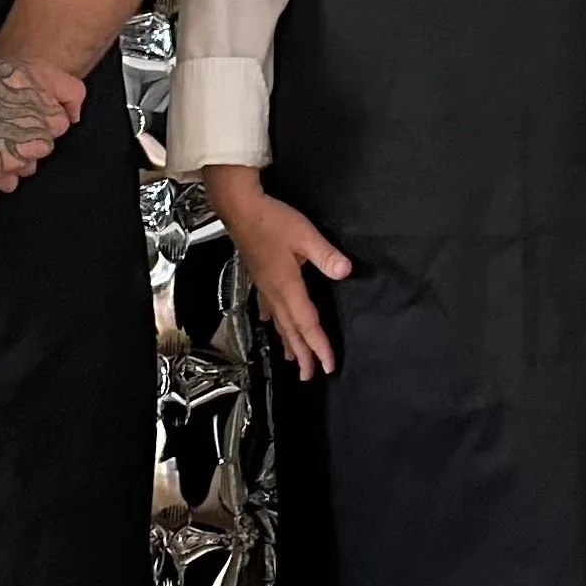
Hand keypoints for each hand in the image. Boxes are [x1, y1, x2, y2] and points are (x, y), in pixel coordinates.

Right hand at [0, 57, 83, 184]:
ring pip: (26, 167)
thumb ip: (72, 92)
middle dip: (30, 137)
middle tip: (10, 122)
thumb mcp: (45, 71)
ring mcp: (15, 159)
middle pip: (42, 148)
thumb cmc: (0, 76)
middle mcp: (37, 143)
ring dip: (17, 155)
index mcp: (52, 121)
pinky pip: (8, 183)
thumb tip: (75, 117)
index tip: (27, 109)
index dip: (43, 116)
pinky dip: (1, 173)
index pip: (59, 127)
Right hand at [206, 168, 349, 379]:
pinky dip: (273, 321)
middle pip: (291, 330)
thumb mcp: (305, 235)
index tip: (328, 366)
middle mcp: (275, 293)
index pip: (307, 323)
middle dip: (302, 354)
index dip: (319, 346)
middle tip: (310, 376)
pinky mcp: (259, 277)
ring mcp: (264, 286)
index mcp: (288, 287)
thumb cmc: (273, 220)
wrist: (240, 209)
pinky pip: (268, 307)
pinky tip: (270, 324)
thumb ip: (325, 255)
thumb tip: (345, 272)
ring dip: (288, 343)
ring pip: (279, 323)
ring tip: (293, 360)